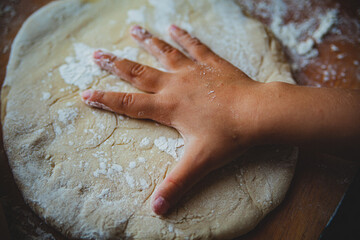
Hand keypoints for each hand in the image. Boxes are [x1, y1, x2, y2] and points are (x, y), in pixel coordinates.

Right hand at [81, 25, 262, 214]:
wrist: (257, 113)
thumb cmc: (228, 137)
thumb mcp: (199, 163)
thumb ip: (177, 184)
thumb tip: (157, 209)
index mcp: (168, 107)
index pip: (128, 104)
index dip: (105, 100)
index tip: (85, 94)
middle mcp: (175, 85)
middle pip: (138, 73)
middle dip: (115, 64)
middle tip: (96, 54)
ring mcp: (193, 72)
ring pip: (164, 53)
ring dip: (146, 42)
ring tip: (133, 28)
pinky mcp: (211, 64)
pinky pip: (195, 46)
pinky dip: (184, 36)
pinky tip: (175, 26)